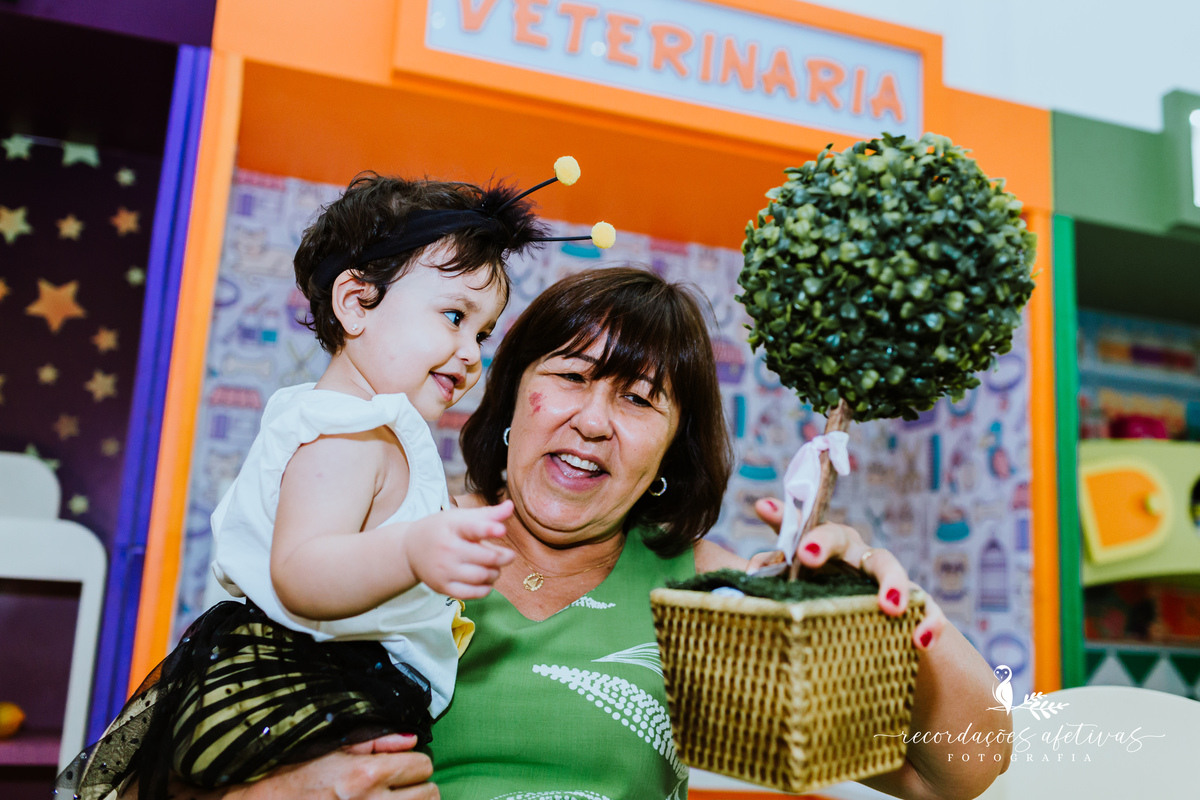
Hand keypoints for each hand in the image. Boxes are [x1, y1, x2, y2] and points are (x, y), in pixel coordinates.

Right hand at [245, 734, 434, 799]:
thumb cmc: (296, 775)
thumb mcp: (333, 748)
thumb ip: (377, 741)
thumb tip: (411, 740)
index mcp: (367, 774)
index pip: (422, 765)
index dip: (414, 763)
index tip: (402, 767)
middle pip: (429, 793)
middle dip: (418, 786)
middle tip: (400, 786)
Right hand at [405, 500, 515, 598]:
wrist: (410, 550)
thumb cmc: (442, 529)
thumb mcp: (461, 517)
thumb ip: (488, 514)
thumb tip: (511, 506)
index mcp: (452, 527)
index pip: (472, 528)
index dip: (488, 529)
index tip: (502, 530)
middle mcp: (447, 549)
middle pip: (487, 557)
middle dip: (504, 557)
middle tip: (508, 555)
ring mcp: (444, 570)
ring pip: (483, 576)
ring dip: (496, 573)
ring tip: (494, 567)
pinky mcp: (443, 587)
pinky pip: (473, 593)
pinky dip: (486, 588)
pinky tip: (486, 580)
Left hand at [752, 497, 946, 651]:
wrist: (876, 648)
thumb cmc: (828, 610)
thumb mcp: (800, 594)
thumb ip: (774, 577)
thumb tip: (750, 572)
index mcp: (822, 549)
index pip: (798, 527)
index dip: (784, 518)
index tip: (761, 509)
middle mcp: (852, 556)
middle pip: (840, 537)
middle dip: (823, 541)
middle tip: (806, 555)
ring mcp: (885, 579)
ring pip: (889, 567)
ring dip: (892, 584)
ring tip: (890, 607)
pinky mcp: (916, 607)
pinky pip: (927, 610)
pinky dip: (928, 623)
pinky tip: (921, 639)